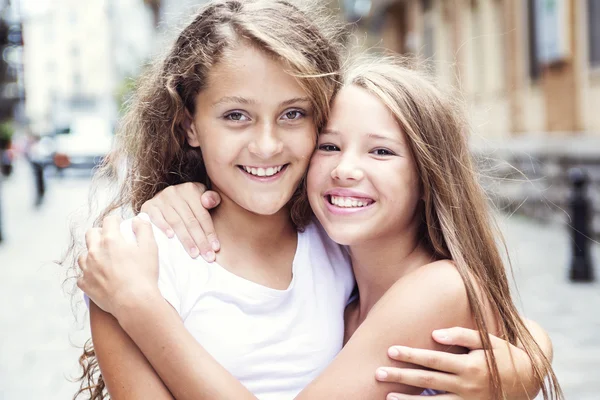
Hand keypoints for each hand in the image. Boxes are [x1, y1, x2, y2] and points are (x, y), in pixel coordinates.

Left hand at [77, 215, 161, 317]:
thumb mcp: (150, 247)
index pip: (109, 221)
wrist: (134, 302)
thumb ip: (144, 229)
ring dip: (92, 254)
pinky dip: (89, 274)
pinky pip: (82, 275)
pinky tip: (99, 277)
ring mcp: (87, 268)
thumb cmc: (144, 275)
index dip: (116, 221)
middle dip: (100, 233)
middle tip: (110, 240)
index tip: (120, 225)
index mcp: (110, 240)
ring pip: (83, 254)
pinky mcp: (84, 284)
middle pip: (91, 234)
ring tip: (104, 260)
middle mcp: (94, 251)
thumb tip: (138, 219)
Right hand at [140, 183, 220, 260]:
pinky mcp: (149, 206)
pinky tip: (170, 238)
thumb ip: (212, 198)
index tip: (216, 248)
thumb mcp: (202, 196)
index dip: (210, 232)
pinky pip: (156, 218)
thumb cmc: (189, 202)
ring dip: (186, 240)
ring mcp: (161, 199)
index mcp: (190, 189)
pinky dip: (163, 227)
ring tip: (194, 254)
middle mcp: (175, 192)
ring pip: (176, 222)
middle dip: (200, 241)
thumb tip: (209, 201)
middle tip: (208, 257)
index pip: (202, 215)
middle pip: (191, 221)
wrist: (165, 197)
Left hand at [375, 327, 537, 399]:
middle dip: (402, 376)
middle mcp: (467, 385)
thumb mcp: (489, 341)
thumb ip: (462, 334)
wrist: (529, 381)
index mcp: (470, 364)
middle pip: (427, 380)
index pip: (433, 359)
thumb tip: (434, 334)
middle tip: (378, 372)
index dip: (411, 355)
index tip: (391, 350)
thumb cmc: (505, 355)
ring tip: (387, 396)